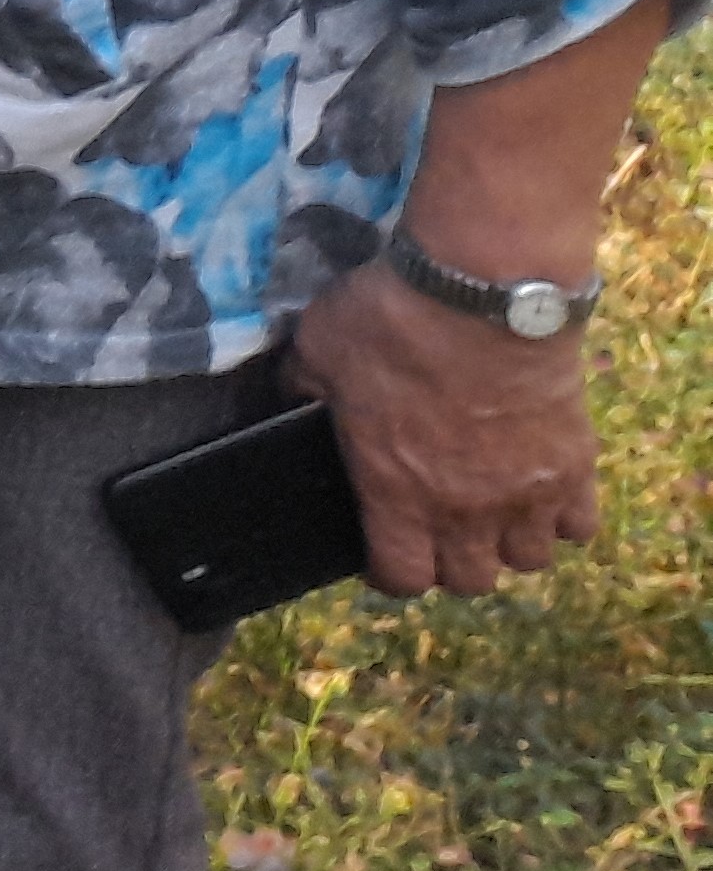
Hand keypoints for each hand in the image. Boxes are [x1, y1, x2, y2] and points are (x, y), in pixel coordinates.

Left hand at [291, 254, 603, 597]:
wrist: (479, 290)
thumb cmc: (389, 322)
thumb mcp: (315, 352)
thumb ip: (301, 391)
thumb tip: (291, 403)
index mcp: (397, 493)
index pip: (401, 578)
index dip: (390, 571)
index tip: (385, 550)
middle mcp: (466, 510)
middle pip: (470, 580)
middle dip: (451, 560)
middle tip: (439, 525)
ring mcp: (527, 493)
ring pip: (527, 560)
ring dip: (508, 542)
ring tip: (493, 509)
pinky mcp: (575, 466)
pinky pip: (579, 526)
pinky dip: (561, 518)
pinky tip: (540, 489)